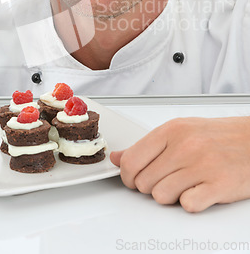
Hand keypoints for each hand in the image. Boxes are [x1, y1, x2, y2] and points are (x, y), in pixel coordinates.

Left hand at [110, 116, 249, 211]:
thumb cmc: (218, 136)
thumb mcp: (180, 130)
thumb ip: (147, 145)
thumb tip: (118, 157)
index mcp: (171, 130)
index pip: (131, 160)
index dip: (128, 175)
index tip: (134, 178)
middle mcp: (184, 146)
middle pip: (143, 182)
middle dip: (151, 186)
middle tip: (167, 179)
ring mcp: (201, 165)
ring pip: (161, 196)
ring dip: (171, 195)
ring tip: (186, 183)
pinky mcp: (218, 185)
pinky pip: (187, 205)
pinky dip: (192, 203)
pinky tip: (200, 190)